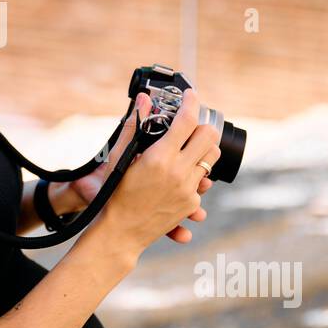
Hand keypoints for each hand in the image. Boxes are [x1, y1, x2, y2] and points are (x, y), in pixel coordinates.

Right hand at [53, 90, 215, 244]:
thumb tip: (143, 100)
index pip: (187, 121)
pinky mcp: (191, 204)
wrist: (121, 232)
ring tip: (187, 148)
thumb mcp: (118, 158)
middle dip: (202, 125)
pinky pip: (203, 181)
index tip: (191, 94)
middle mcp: (179, 172)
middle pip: (209, 136)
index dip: (192, 102)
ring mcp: (188, 190)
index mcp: (159, 158)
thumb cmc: (114, 194)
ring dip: (202, 148)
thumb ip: (132, 127)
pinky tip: (179, 174)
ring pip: (212, 158)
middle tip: (191, 123)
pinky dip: (195, 173)